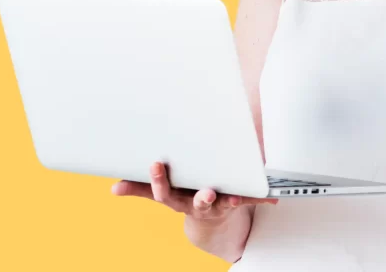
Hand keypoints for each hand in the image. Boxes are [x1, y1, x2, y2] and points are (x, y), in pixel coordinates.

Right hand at [111, 161, 278, 220]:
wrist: (210, 221)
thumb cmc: (185, 197)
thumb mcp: (164, 193)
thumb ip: (140, 189)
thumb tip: (114, 188)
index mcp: (178, 199)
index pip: (165, 192)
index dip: (159, 180)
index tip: (156, 164)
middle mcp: (197, 204)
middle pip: (197, 202)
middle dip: (201, 197)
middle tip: (206, 193)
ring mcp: (218, 205)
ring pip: (224, 204)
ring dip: (231, 201)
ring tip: (236, 199)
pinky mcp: (236, 203)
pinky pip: (250, 199)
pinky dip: (260, 197)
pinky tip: (271, 197)